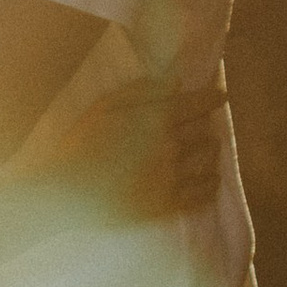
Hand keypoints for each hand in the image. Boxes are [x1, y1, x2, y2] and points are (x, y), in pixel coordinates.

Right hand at [47, 74, 227, 226]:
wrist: (65, 192)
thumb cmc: (80, 142)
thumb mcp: (105, 105)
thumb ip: (142, 91)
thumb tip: (176, 81)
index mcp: (156, 118)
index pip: (197, 103)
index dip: (213, 97)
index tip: (221, 95)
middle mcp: (170, 147)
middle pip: (206, 132)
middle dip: (207, 125)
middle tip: (203, 125)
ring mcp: (171, 178)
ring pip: (210, 161)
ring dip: (211, 152)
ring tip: (205, 150)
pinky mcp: (168, 205)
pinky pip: (204, 192)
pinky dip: (211, 181)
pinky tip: (206, 178)